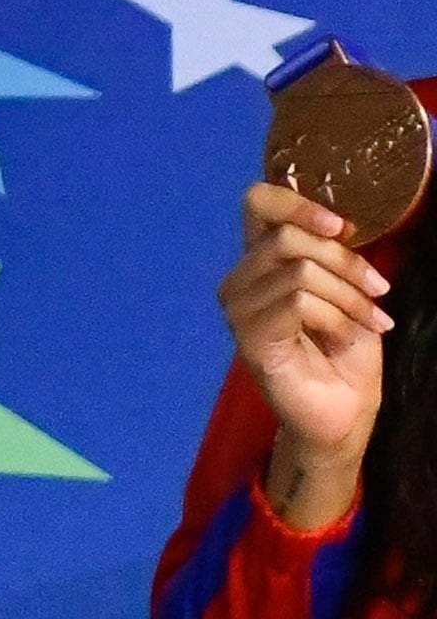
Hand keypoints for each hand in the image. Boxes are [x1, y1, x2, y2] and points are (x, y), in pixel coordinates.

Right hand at [220, 182, 390, 527]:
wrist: (343, 414)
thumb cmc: (345, 354)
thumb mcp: (345, 292)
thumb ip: (330, 256)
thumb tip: (339, 223)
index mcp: (261, 261)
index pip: (258, 203)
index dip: (298, 204)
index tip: (343, 227)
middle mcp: (241, 279)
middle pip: (287, 237)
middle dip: (344, 261)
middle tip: (378, 290)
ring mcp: (239, 309)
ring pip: (298, 270)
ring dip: (349, 296)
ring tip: (374, 319)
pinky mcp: (250, 338)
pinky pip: (298, 304)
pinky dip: (338, 318)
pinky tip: (352, 338)